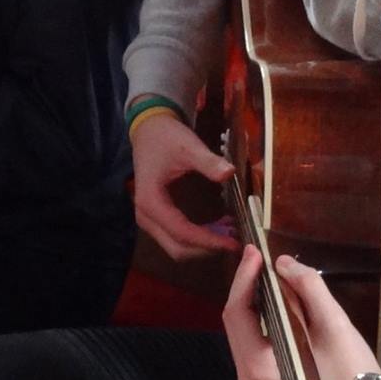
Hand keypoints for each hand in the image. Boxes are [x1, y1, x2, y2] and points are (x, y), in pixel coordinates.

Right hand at [131, 110, 236, 258]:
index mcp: (151, 202)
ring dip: (203, 245)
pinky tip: (219, 226)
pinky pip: (176, 237)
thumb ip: (208, 162)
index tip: (234, 242)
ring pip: (177, 246)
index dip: (209, 241)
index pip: (182, 232)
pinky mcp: (156, 217)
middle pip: (177, 248)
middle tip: (234, 240)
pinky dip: (198, 238)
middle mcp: (146, 216)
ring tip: (230, 232)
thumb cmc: (166, 138)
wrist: (149, 130)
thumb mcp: (188, 147)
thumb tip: (230, 173)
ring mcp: (149, 219)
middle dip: (207, 248)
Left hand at [222, 244, 380, 379]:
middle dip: (248, 290)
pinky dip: (263, 328)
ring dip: (255, 308)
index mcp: (258, 368)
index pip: (238, 313)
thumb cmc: (354, 375)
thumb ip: (307, 290)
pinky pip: (255, 351)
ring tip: (268, 279)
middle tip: (261, 260)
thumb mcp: (334, 327)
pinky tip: (276, 309)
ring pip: (245, 337)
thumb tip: (283, 263)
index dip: (245, 278)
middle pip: (237, 325)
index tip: (254, 251)